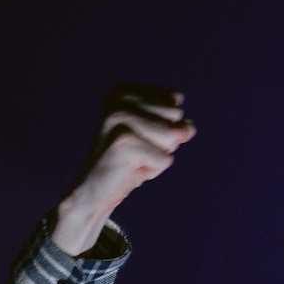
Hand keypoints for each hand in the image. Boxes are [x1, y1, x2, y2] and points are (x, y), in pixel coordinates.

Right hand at [53, 84, 196, 255]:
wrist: (95, 191)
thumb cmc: (130, 163)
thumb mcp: (158, 138)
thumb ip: (179, 126)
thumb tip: (188, 127)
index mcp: (123, 91)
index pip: (174, 103)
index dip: (165, 128)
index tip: (139, 139)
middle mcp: (118, 98)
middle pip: (175, 119)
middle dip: (164, 143)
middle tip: (137, 151)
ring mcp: (118, 117)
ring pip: (173, 137)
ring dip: (159, 156)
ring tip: (135, 160)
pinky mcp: (123, 141)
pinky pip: (165, 159)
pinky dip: (153, 170)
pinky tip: (131, 170)